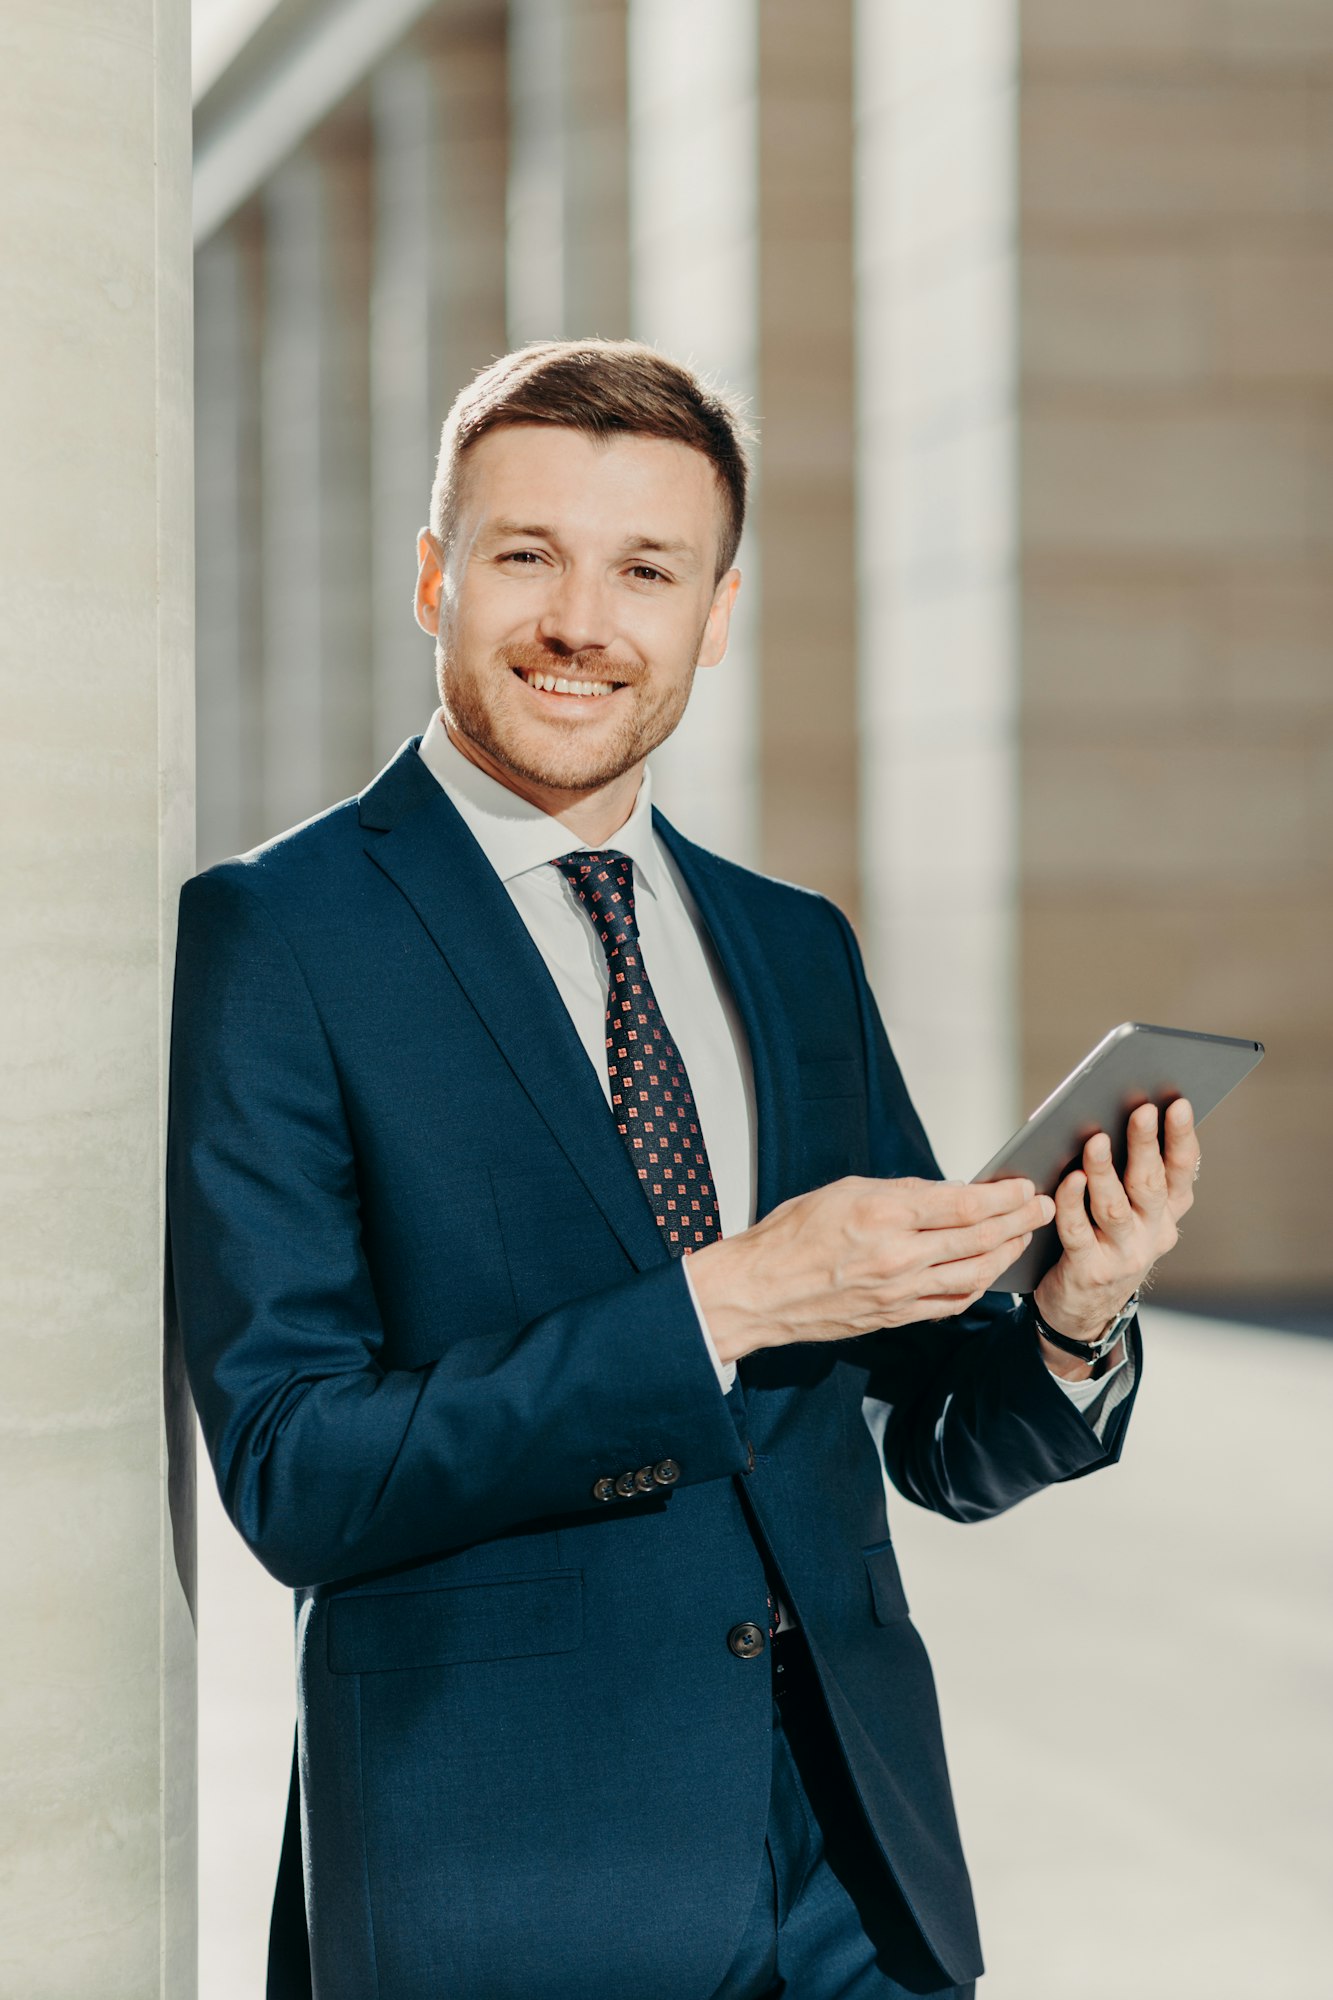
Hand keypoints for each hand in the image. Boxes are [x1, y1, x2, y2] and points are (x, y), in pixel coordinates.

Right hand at [687, 1174, 1055, 1365]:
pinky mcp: (896, 1315)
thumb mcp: (845, 1191)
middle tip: (1042, 1207)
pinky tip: (988, 1272)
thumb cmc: (791, 1236)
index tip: (1024, 1186)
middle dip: (1019, 1221)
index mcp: (885, 1213)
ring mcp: (900, 1291)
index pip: (964, 1205)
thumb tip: (946, 1195)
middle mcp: (899, 1255)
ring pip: (974, 1274)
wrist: (759, 1291)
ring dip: (1006, 1254)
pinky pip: (951, 1302)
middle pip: (979, 1238)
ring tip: (1023, 1237)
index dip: (1003, 1196)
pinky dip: (978, 1286)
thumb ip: (900, 1194)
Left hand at [1033, 1099, 1199, 1360]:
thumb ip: (1129, 1173)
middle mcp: (1151, 1233)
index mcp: (1166, 1213)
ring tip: (1095, 1140)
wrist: (1085, 1310)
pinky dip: (1072, 1203)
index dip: (1181, 1137)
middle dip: (1146, 1144)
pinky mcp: (1089, 1270)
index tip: (1178, 1104)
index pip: (1181, 1171)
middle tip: (1141, 1110)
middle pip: (1150, 1184)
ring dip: (1104, 1172)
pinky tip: (1068, 1179)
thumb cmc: (1103, 1242)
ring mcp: (1122, 1254)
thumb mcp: (1130, 1212)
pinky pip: (1077, 1231)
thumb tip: (1112, 1116)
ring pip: (1114, 1208)